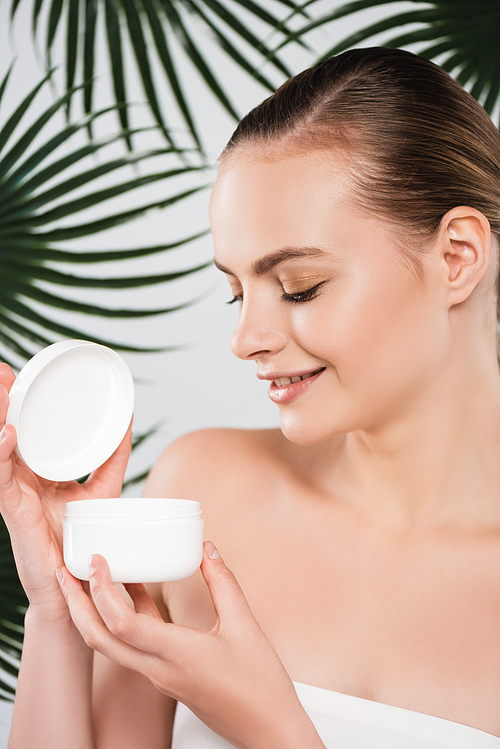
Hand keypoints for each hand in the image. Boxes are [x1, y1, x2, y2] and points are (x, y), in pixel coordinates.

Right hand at [0, 362, 131, 618]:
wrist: (76, 589)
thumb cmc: (84, 540)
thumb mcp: (101, 490)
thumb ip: (113, 458)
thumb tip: (128, 420)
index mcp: (36, 472)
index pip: (21, 429)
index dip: (16, 402)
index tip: (16, 371)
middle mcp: (22, 480)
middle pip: (5, 434)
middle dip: (2, 401)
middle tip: (3, 370)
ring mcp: (16, 495)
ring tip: (2, 388)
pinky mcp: (16, 513)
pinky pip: (3, 482)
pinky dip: (2, 455)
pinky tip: (7, 433)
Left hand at [56, 542, 323, 748]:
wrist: (267, 732)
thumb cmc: (259, 686)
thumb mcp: (245, 626)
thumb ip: (223, 583)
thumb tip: (207, 550)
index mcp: (176, 656)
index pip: (122, 625)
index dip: (103, 591)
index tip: (98, 561)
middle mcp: (158, 670)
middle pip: (99, 639)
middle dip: (76, 605)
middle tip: (65, 572)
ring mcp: (159, 677)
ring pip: (110, 646)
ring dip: (92, 614)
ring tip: (86, 580)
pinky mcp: (165, 678)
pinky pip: (131, 648)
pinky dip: (121, 621)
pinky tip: (132, 594)